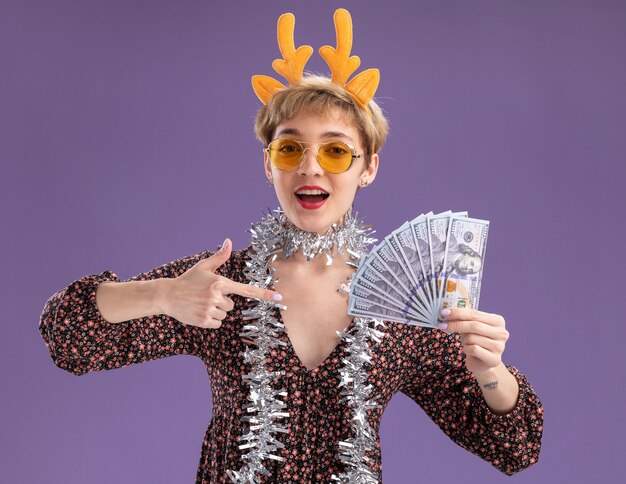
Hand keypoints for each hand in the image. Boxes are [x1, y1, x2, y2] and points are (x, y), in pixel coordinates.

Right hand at [161, 238, 281, 328]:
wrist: (167, 295)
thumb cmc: (187, 280)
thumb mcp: (203, 267)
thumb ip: (219, 256)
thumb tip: (229, 241)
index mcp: (220, 282)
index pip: (247, 290)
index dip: (265, 294)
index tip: (279, 298)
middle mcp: (217, 296)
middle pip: (232, 305)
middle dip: (222, 302)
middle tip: (206, 297)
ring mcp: (210, 309)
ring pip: (224, 314)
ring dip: (216, 311)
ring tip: (201, 304)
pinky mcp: (204, 321)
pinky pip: (217, 323)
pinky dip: (210, 320)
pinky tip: (199, 312)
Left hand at [438, 307, 508, 375]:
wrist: (482, 362)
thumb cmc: (476, 341)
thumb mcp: (471, 327)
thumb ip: (464, 319)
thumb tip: (446, 312)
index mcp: (498, 321)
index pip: (475, 314)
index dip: (458, 312)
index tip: (444, 312)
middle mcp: (502, 333)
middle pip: (474, 325)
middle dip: (456, 324)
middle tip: (442, 325)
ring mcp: (500, 346)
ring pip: (472, 338)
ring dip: (464, 340)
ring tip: (466, 343)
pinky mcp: (494, 359)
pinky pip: (473, 349)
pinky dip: (466, 348)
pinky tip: (469, 350)